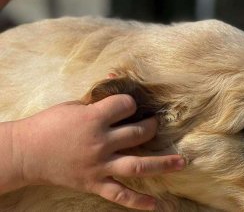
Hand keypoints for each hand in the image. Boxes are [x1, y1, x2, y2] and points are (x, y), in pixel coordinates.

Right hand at [12, 95, 184, 209]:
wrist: (26, 153)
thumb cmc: (50, 124)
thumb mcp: (73, 105)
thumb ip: (98, 96)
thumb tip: (116, 78)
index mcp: (94, 119)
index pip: (126, 105)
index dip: (131, 102)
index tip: (130, 105)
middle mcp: (100, 142)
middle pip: (139, 133)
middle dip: (151, 126)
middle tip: (153, 124)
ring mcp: (99, 165)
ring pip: (138, 164)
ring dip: (163, 163)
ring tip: (182, 162)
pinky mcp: (94, 183)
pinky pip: (120, 194)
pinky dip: (138, 201)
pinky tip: (156, 205)